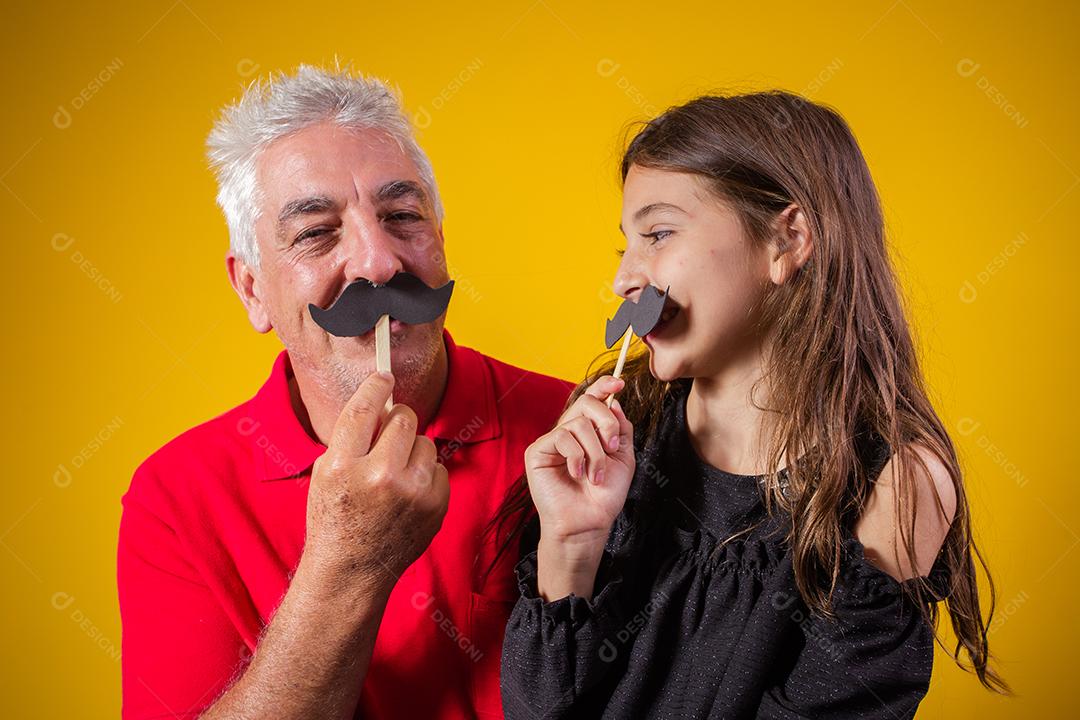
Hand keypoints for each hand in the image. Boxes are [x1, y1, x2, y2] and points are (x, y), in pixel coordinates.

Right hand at [302, 372, 449, 590]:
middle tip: (390, 432)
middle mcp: (380, 476)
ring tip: (395, 473)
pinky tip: (407, 494)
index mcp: (343, 466)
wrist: (352, 571)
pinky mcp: (435, 505)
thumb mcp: (326, 474)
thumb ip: (351, 439)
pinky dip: (425, 474)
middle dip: (398, 420)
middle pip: (404, 418)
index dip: (377, 386)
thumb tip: (382, 404)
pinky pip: (437, 467)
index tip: (384, 376)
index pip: (365, 409)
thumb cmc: (334, 518)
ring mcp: (412, 493)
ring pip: (425, 441)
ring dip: (412, 449)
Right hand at [525, 375, 634, 548]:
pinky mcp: (537, 452)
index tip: (620, 383)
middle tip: (613, 447)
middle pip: (586, 403)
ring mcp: (551, 441)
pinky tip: (577, 474)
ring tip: (596, 475)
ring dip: (595, 452)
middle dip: (607, 422)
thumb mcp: (623, 458)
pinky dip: (577, 456)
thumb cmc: (604, 496)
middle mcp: (568, 432)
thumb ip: (621, 429)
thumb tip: (615, 401)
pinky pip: (562, 436)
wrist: (589, 523)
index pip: (591, 399)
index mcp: (587, 432)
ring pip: (578, 423)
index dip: (603, 386)